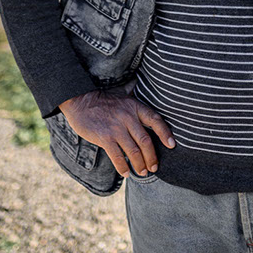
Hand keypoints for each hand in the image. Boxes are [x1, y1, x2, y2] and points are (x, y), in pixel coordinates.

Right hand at [59, 88, 175, 177]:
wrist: (80, 101)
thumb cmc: (102, 99)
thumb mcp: (122, 93)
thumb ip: (132, 90)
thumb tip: (137, 80)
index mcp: (135, 107)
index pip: (155, 120)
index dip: (165, 133)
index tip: (172, 145)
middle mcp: (128, 117)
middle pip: (146, 141)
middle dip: (152, 157)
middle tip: (154, 168)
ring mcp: (116, 128)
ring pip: (133, 151)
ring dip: (139, 164)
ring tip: (142, 172)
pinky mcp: (104, 138)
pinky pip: (117, 156)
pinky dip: (123, 167)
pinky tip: (126, 173)